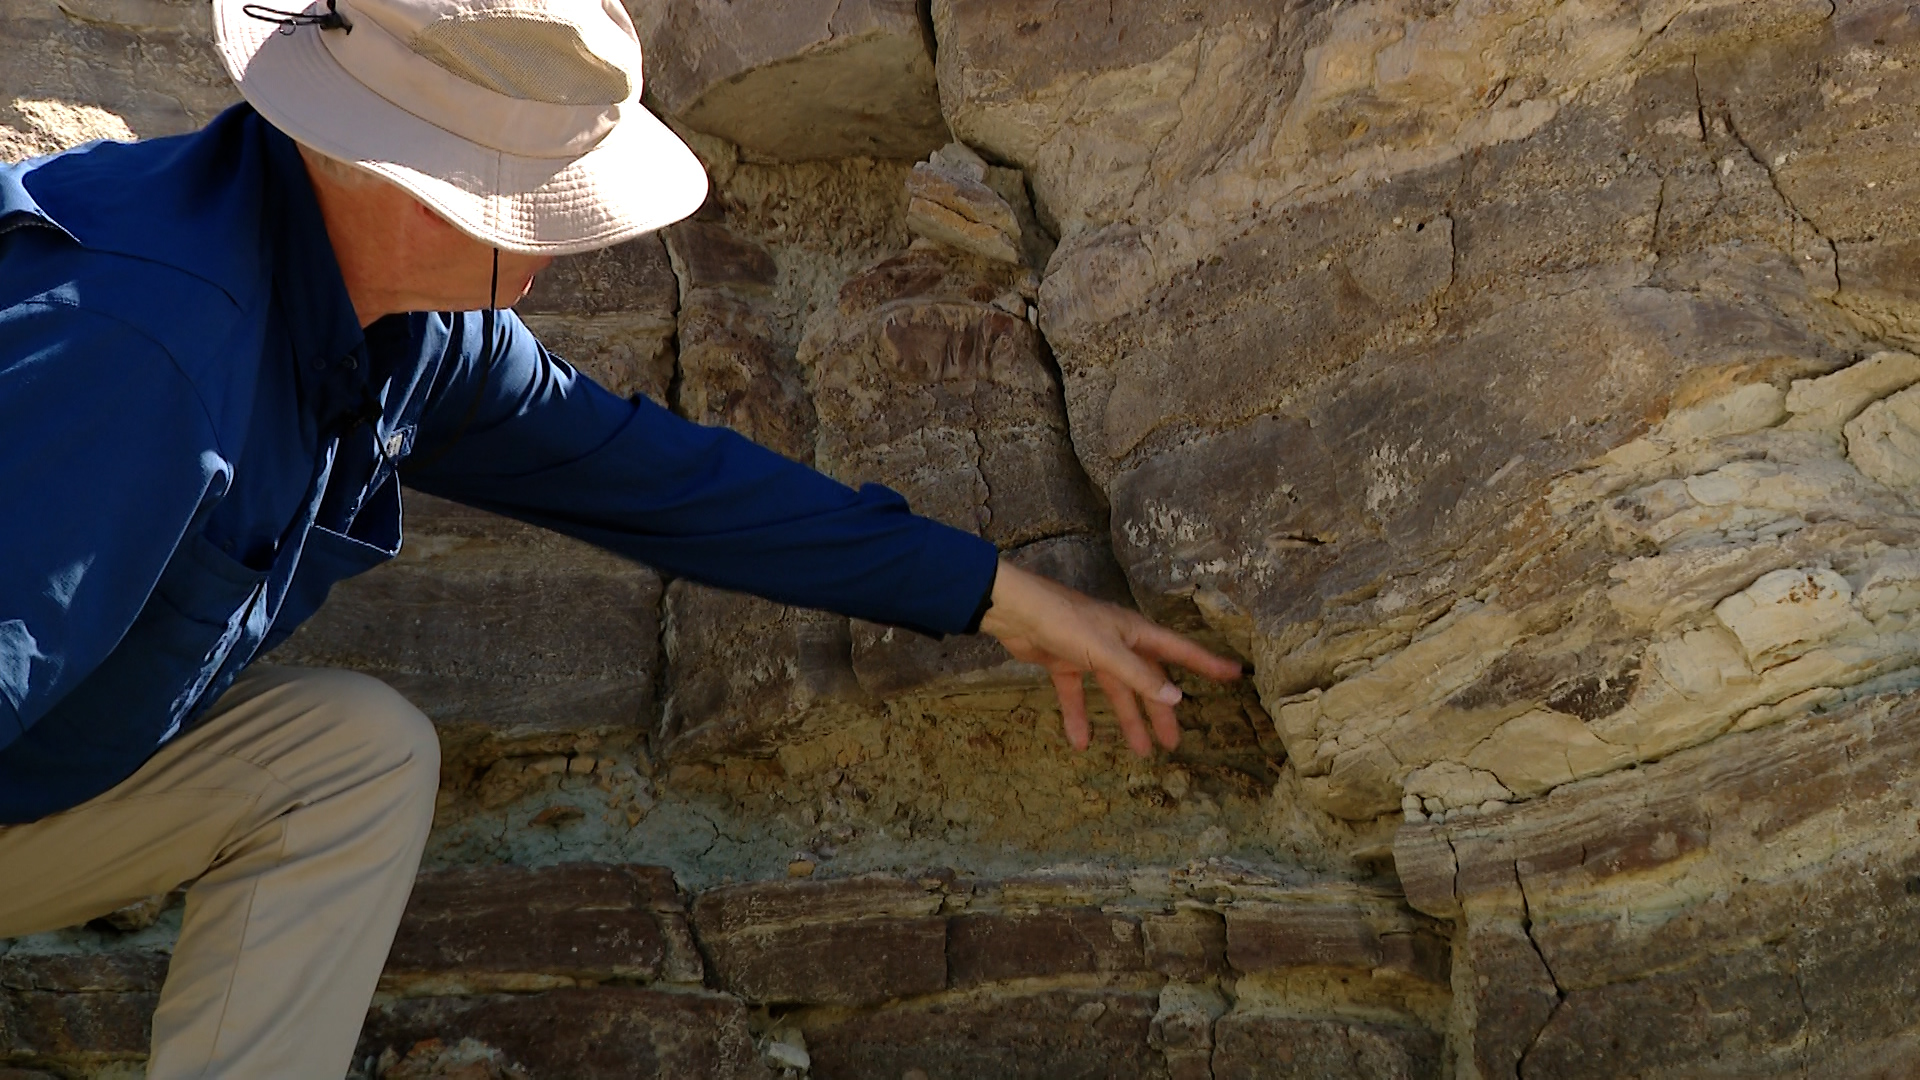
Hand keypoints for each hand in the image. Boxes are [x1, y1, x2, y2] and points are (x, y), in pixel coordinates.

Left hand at [977, 560, 1243, 756]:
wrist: (1014, 612)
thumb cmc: (1064, 622)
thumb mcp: (1107, 651)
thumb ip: (1139, 676)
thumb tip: (1175, 696)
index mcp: (1134, 632)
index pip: (1179, 651)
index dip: (1206, 664)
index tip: (1233, 675)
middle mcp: (1117, 641)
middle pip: (1147, 680)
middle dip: (1160, 710)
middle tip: (1174, 742)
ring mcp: (1090, 652)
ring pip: (1116, 691)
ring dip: (1126, 719)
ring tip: (1139, 752)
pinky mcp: (1064, 661)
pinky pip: (1077, 694)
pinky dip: (1078, 717)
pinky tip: (1080, 743)